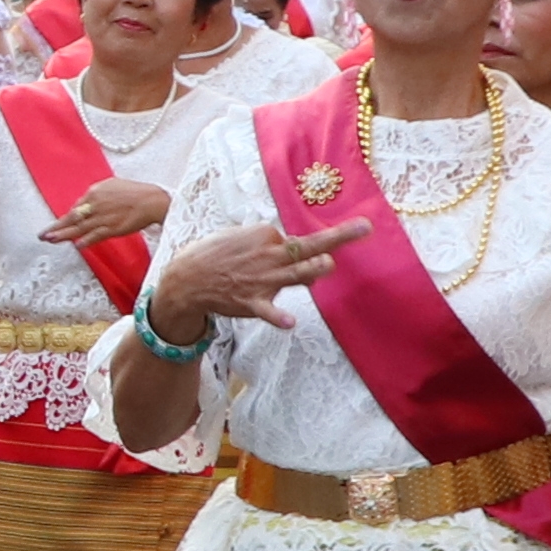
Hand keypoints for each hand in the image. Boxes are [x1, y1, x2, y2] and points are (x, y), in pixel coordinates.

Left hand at [33, 177, 170, 253]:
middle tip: (42, 235)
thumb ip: (97, 194)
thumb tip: (85, 203)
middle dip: (56, 227)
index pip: (76, 207)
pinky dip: (85, 241)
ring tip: (50, 240)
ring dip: (63, 236)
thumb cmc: (135, 192)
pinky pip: (95, 236)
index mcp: (94, 192)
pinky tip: (76, 246)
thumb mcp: (112, 185)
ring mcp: (103, 218)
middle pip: (71, 218)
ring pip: (79, 228)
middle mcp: (95, 204)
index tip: (59, 225)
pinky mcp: (112, 228)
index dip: (67, 218)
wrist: (152, 200)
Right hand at [143, 215, 355, 326]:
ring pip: (294, 274)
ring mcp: (262, 280)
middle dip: (338, 237)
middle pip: (308, 246)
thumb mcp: (239, 236)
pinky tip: (290, 322)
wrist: (186, 279)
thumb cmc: (214, 255)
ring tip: (329, 265)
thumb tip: (291, 247)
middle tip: (364, 228)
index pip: (297, 241)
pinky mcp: (252, 303)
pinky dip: (278, 317)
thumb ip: (268, 242)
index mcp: (265, 235)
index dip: (298, 249)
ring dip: (312, 270)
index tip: (288, 253)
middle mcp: (268, 256)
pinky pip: (268, 311)